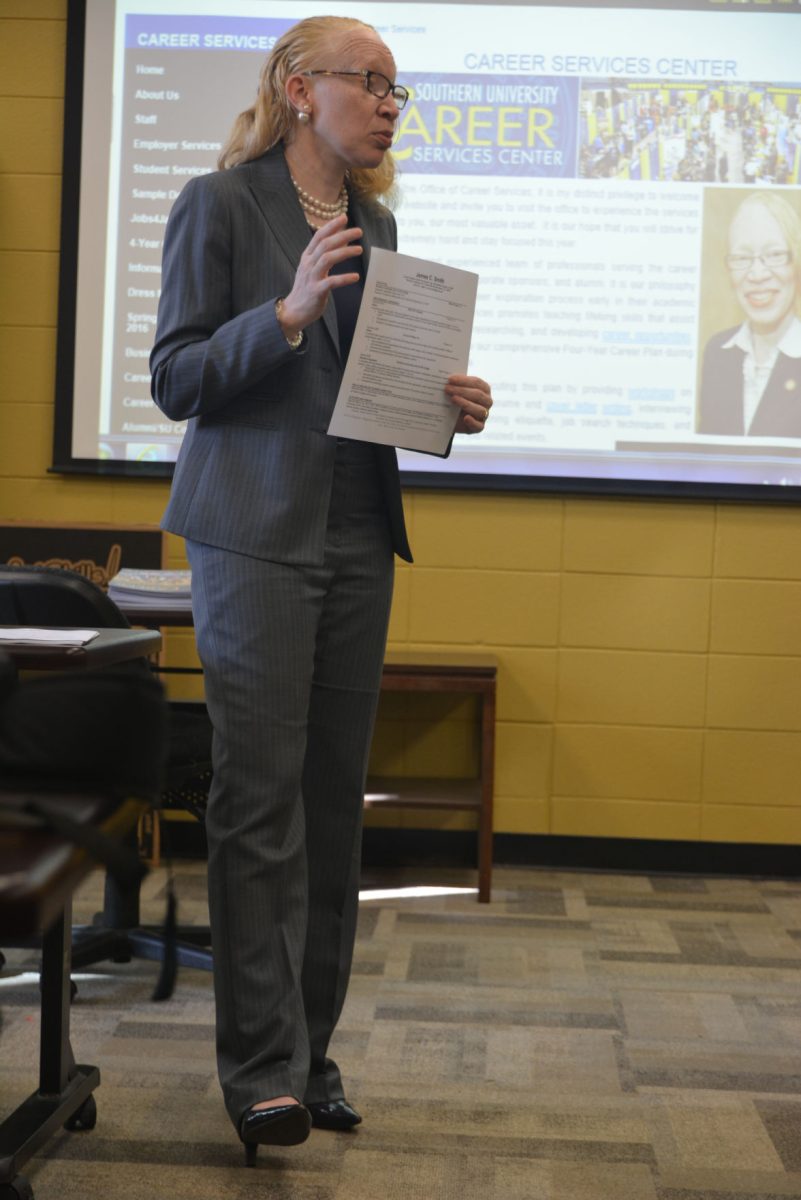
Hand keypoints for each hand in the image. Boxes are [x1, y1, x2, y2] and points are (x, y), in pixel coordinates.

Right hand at [278, 215, 361, 337]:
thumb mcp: (310, 269)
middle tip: (359, 231)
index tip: (344, 218)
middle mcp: (308, 264)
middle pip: (325, 244)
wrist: (292, 312)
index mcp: (307, 257)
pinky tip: (355, 277)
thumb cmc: (305, 290)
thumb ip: (322, 256)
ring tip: (359, 250)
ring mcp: (311, 277)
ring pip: (328, 258)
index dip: (331, 226)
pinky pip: (331, 282)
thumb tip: (340, 244)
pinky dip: (344, 278)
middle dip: (342, 235)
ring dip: (345, 252)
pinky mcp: (316, 292)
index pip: (318, 236)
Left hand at [446, 375, 492, 433]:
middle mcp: (487, 401)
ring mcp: (484, 415)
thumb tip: (445, 378)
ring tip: (453, 399)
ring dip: (465, 403)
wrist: (452, 418)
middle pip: (477, 395)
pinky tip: (466, 418)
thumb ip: (454, 384)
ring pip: (479, 410)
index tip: (450, 379)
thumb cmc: (455, 400)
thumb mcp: (455, 391)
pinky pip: (478, 426)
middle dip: (461, 391)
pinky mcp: (479, 427)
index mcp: (484, 389)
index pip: (476, 382)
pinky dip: (472, 422)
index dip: (463, 380)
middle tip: (447, 388)